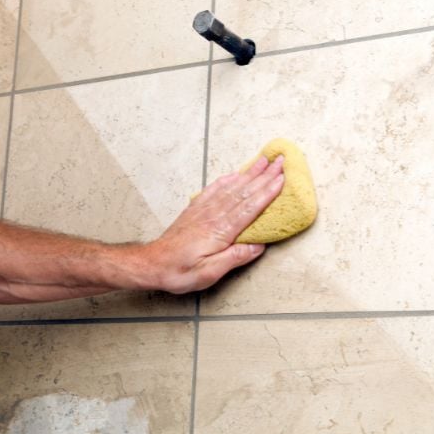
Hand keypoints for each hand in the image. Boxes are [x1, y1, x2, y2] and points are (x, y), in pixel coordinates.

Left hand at [144, 155, 283, 293]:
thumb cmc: (179, 271)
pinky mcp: (195, 210)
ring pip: (231, 187)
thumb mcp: (209, 273)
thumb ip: (234, 257)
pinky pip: (214, 189)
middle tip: (280, 162)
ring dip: (249, 173)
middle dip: (264, 176)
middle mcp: (213, 215)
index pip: (249, 207)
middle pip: (244, 192)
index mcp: (220, 230)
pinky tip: (235, 174)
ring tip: (263, 160)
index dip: (267, 192)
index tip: (282, 179)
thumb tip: (258, 246)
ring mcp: (203, 210)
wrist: (151, 264)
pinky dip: (227, 179)